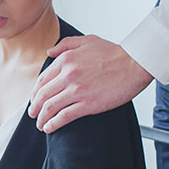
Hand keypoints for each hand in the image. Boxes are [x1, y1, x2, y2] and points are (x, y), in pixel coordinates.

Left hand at [28, 35, 152, 132]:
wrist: (136, 63)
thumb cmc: (115, 53)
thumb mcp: (87, 40)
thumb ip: (65, 45)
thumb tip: (49, 52)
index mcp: (65, 60)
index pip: (42, 80)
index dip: (35, 92)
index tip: (35, 99)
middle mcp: (68, 75)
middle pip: (42, 95)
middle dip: (34, 107)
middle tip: (33, 114)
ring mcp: (77, 90)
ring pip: (49, 107)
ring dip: (41, 118)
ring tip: (40, 124)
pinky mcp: (88, 104)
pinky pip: (64, 116)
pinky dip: (53, 124)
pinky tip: (50, 128)